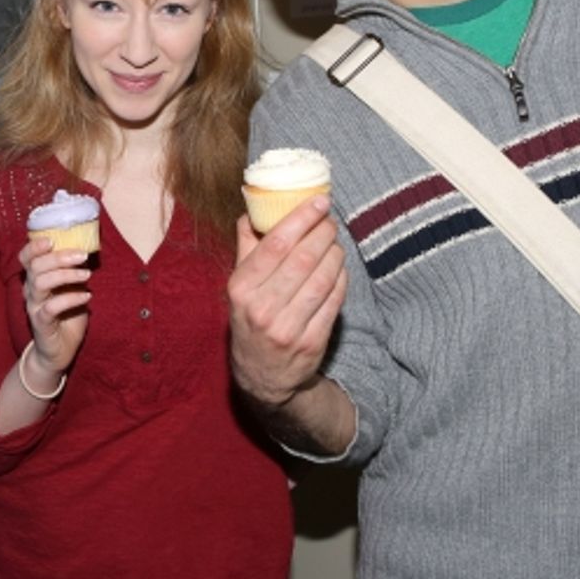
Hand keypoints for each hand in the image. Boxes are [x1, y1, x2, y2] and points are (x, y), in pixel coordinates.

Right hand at [18, 237, 91, 375]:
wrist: (58, 350)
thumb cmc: (66, 316)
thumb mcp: (71, 289)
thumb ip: (72, 272)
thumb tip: (85, 251)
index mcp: (35, 279)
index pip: (26, 258)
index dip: (34, 247)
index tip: (52, 240)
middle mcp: (31, 291)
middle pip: (35, 267)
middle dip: (59, 257)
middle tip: (82, 256)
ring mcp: (34, 307)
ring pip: (40, 283)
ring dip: (66, 275)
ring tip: (87, 276)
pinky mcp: (41, 323)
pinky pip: (51, 308)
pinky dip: (70, 299)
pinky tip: (87, 297)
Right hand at [227, 195, 346, 407]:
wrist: (262, 376)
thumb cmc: (251, 320)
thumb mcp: (238, 288)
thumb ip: (246, 249)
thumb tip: (252, 212)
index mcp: (241, 289)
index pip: (276, 244)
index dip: (302, 218)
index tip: (319, 202)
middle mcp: (262, 308)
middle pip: (303, 259)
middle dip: (323, 233)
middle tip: (330, 221)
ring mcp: (288, 328)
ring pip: (322, 278)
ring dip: (334, 254)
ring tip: (335, 242)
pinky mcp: (312, 342)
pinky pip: (334, 301)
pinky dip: (341, 279)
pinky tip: (339, 268)